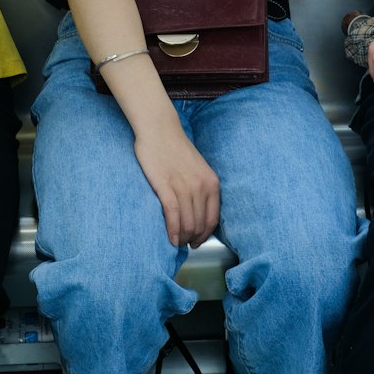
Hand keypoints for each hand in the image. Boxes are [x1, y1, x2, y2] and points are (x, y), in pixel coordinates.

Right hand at [133, 126, 219, 248]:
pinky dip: (172, 230)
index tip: (198, 241)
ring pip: (187, 223)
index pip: (213, 219)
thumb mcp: (198, 169)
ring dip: (182, 238)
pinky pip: (173, 215)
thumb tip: (198, 211)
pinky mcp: (166, 186)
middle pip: (200, 224)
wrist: (160, 130)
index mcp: (212, 183)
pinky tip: (170, 238)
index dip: (206, 235)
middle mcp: (201, 186)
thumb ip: (201, 188)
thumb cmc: (176, 149)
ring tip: (176, 242)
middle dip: (192, 239)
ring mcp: (185, 187)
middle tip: (184, 244)